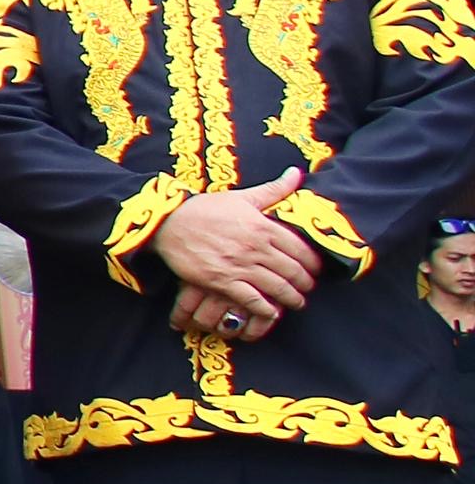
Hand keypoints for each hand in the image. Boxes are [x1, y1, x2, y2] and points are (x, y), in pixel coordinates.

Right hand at [149, 170, 321, 330]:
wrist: (167, 223)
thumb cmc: (204, 209)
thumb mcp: (241, 197)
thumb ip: (274, 189)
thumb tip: (297, 172)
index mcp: (263, 226)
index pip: (301, 249)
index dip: (313, 263)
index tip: (316, 269)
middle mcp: (255, 247)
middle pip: (293, 271)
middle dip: (305, 283)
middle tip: (307, 288)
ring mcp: (239, 266)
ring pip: (277, 287)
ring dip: (291, 298)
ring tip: (296, 302)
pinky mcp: (222, 281)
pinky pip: (252, 300)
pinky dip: (266, 309)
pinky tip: (271, 311)